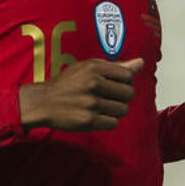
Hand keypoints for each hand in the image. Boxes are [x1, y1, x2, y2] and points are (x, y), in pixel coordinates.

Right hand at [18, 57, 141, 130]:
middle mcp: (94, 84)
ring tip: (102, 107)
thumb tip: (141, 63)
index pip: (128, 75)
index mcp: (94, 68)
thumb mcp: (88, 68)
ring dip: (115, 110)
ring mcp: (91, 103)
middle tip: (108, 96)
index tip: (114, 84)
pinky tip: (97, 116)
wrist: (43, 102)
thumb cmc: (67, 83)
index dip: (124, 81)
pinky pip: (113, 123)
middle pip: (129, 93)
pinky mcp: (89, 121)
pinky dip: (108, 121)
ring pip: (123, 110)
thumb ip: (115, 66)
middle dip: (122, 96)